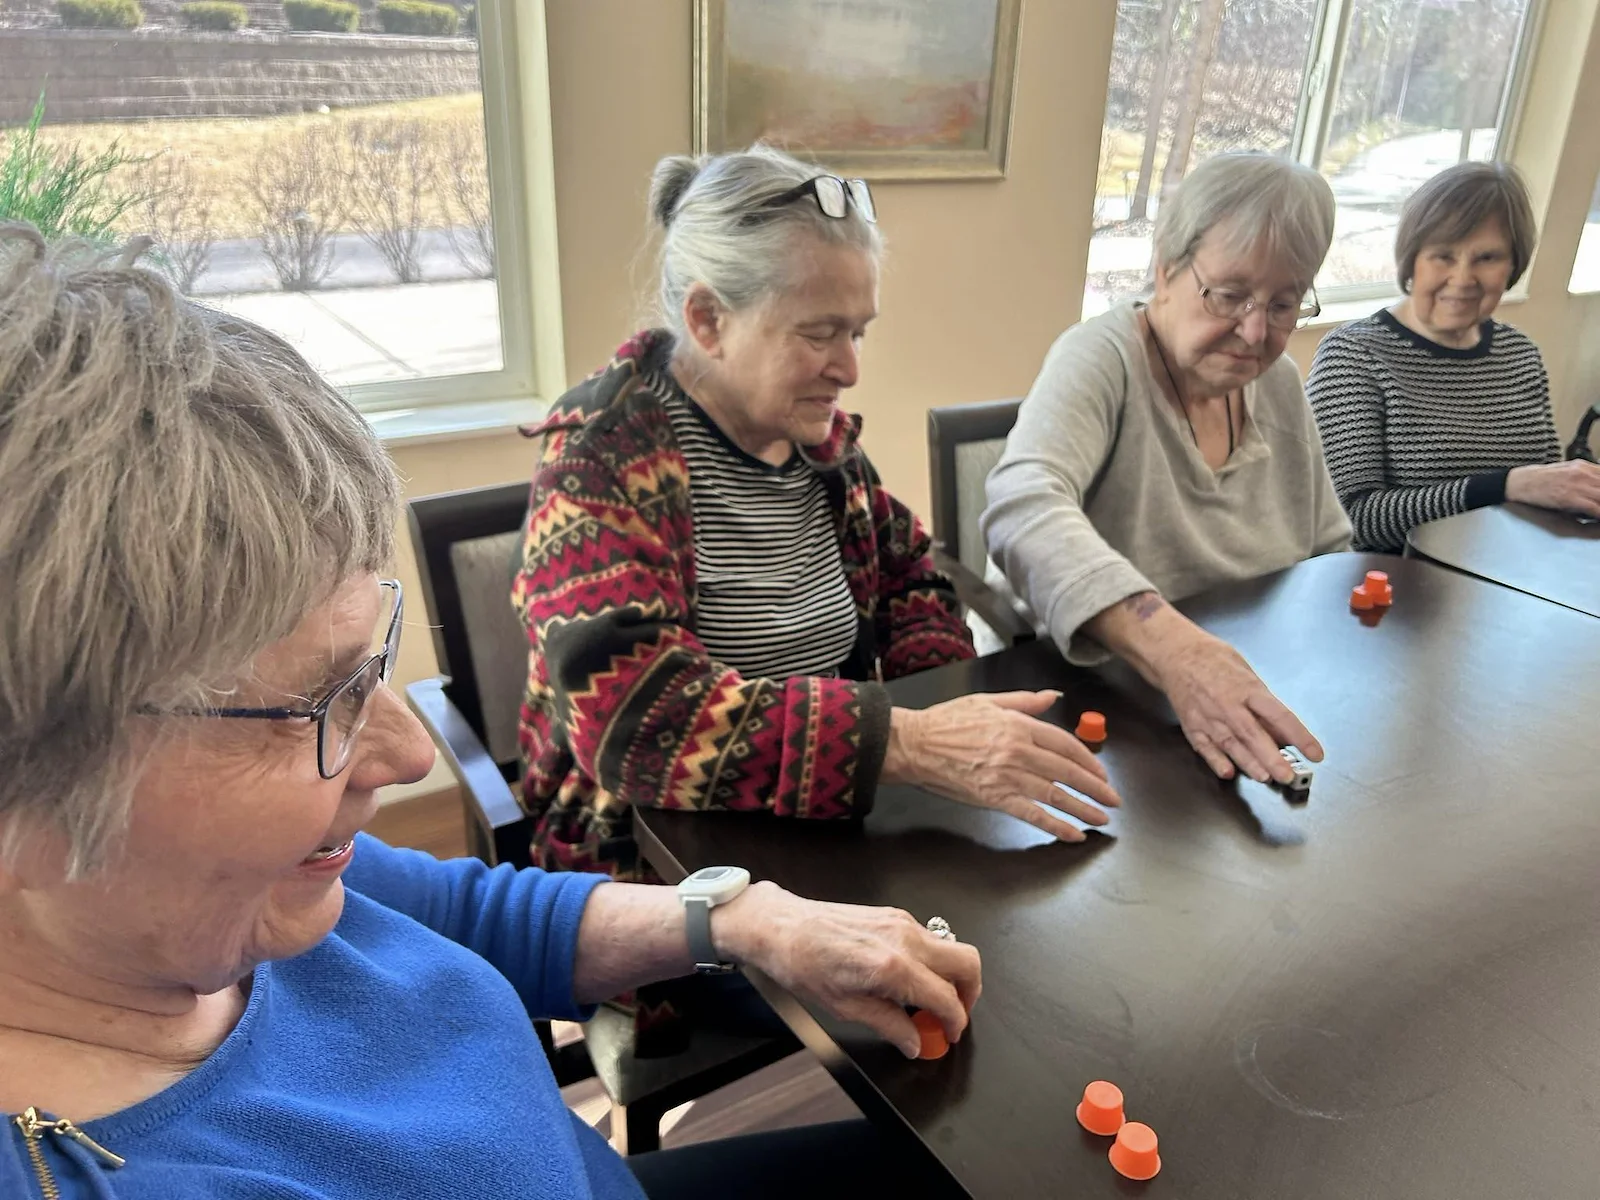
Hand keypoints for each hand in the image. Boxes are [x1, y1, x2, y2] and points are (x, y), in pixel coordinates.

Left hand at [713, 881, 981, 1057]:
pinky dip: (932, 960)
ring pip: (951, 947)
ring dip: (950, 975)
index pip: (947, 998)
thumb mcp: (847, 1008)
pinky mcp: (894, 914)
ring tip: (927, 1001)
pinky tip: (910, 979)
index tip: (949, 1035)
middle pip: (967, 961)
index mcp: (894, 967)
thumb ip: (890, 1025)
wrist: (783, 927)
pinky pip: (929, 938)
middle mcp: (905, 939)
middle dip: (969, 993)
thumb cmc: (805, 967)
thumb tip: (916, 1042)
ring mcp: (902, 922)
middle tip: (952, 1015)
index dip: (955, 1022)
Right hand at [883, 692, 1121, 840]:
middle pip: (1067, 771)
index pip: (1066, 745)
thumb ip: (1024, 701)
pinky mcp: (995, 797)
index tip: (1101, 773)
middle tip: (1112, 799)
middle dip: (1095, 787)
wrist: (915, 744)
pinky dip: (1056, 826)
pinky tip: (1073, 834)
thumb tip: (1053, 697)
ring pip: (1056, 794)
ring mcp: (1008, 776)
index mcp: (1019, 725)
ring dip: (1083, 808)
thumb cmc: (946, 722)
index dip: (1088, 761)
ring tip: (1101, 818)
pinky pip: (1033, 814)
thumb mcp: (988, 701)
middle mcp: (1019, 750)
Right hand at [1154, 628, 1321, 784]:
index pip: (1280, 715)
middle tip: (1288, 775)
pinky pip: (1205, 747)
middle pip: (1253, 735)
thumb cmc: (1214, 660)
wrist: (1176, 654)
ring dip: (1249, 763)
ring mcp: (1208, 717)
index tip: (1315, 753)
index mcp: (1247, 689)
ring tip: (1265, 777)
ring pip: (1231, 745)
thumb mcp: (1247, 673)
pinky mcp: (1192, 726)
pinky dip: (1215, 761)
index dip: (1300, 736)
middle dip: (1272, 758)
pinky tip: (1227, 772)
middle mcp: (1228, 704)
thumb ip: (1263, 703)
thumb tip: (1282, 732)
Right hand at [1506, 460, 1599, 517]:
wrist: (1518, 482)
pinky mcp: (1570, 498)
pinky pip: (1595, 508)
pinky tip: (1597, 517)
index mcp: (1582, 466)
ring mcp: (1577, 485)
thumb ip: (1581, 474)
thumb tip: (1593, 483)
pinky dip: (1599, 514)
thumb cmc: (1537, 479)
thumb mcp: (1563, 470)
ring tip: (1598, 513)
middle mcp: (1582, 473)